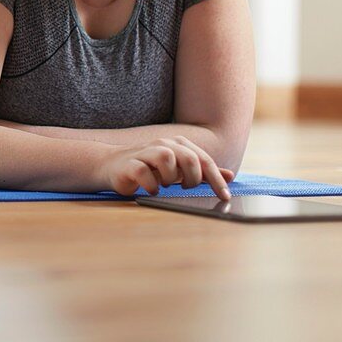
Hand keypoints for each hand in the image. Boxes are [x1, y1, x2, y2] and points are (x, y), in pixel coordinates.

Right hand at [98, 136, 234, 200]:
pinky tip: (152, 190)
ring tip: (165, 185)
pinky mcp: (129, 165)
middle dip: (192, 178)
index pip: (203, 160)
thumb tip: (230, 175)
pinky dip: (151, 185)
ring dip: (170, 177)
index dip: (216, 179)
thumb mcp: (178, 169)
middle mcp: (162, 145)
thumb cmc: (148, 168)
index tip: (225, 197)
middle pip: (188, 157)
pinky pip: (143, 173)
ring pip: (166, 159)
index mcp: (177, 145)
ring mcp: (144, 153)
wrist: (111, 165)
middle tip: (185, 188)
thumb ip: (203, 171)